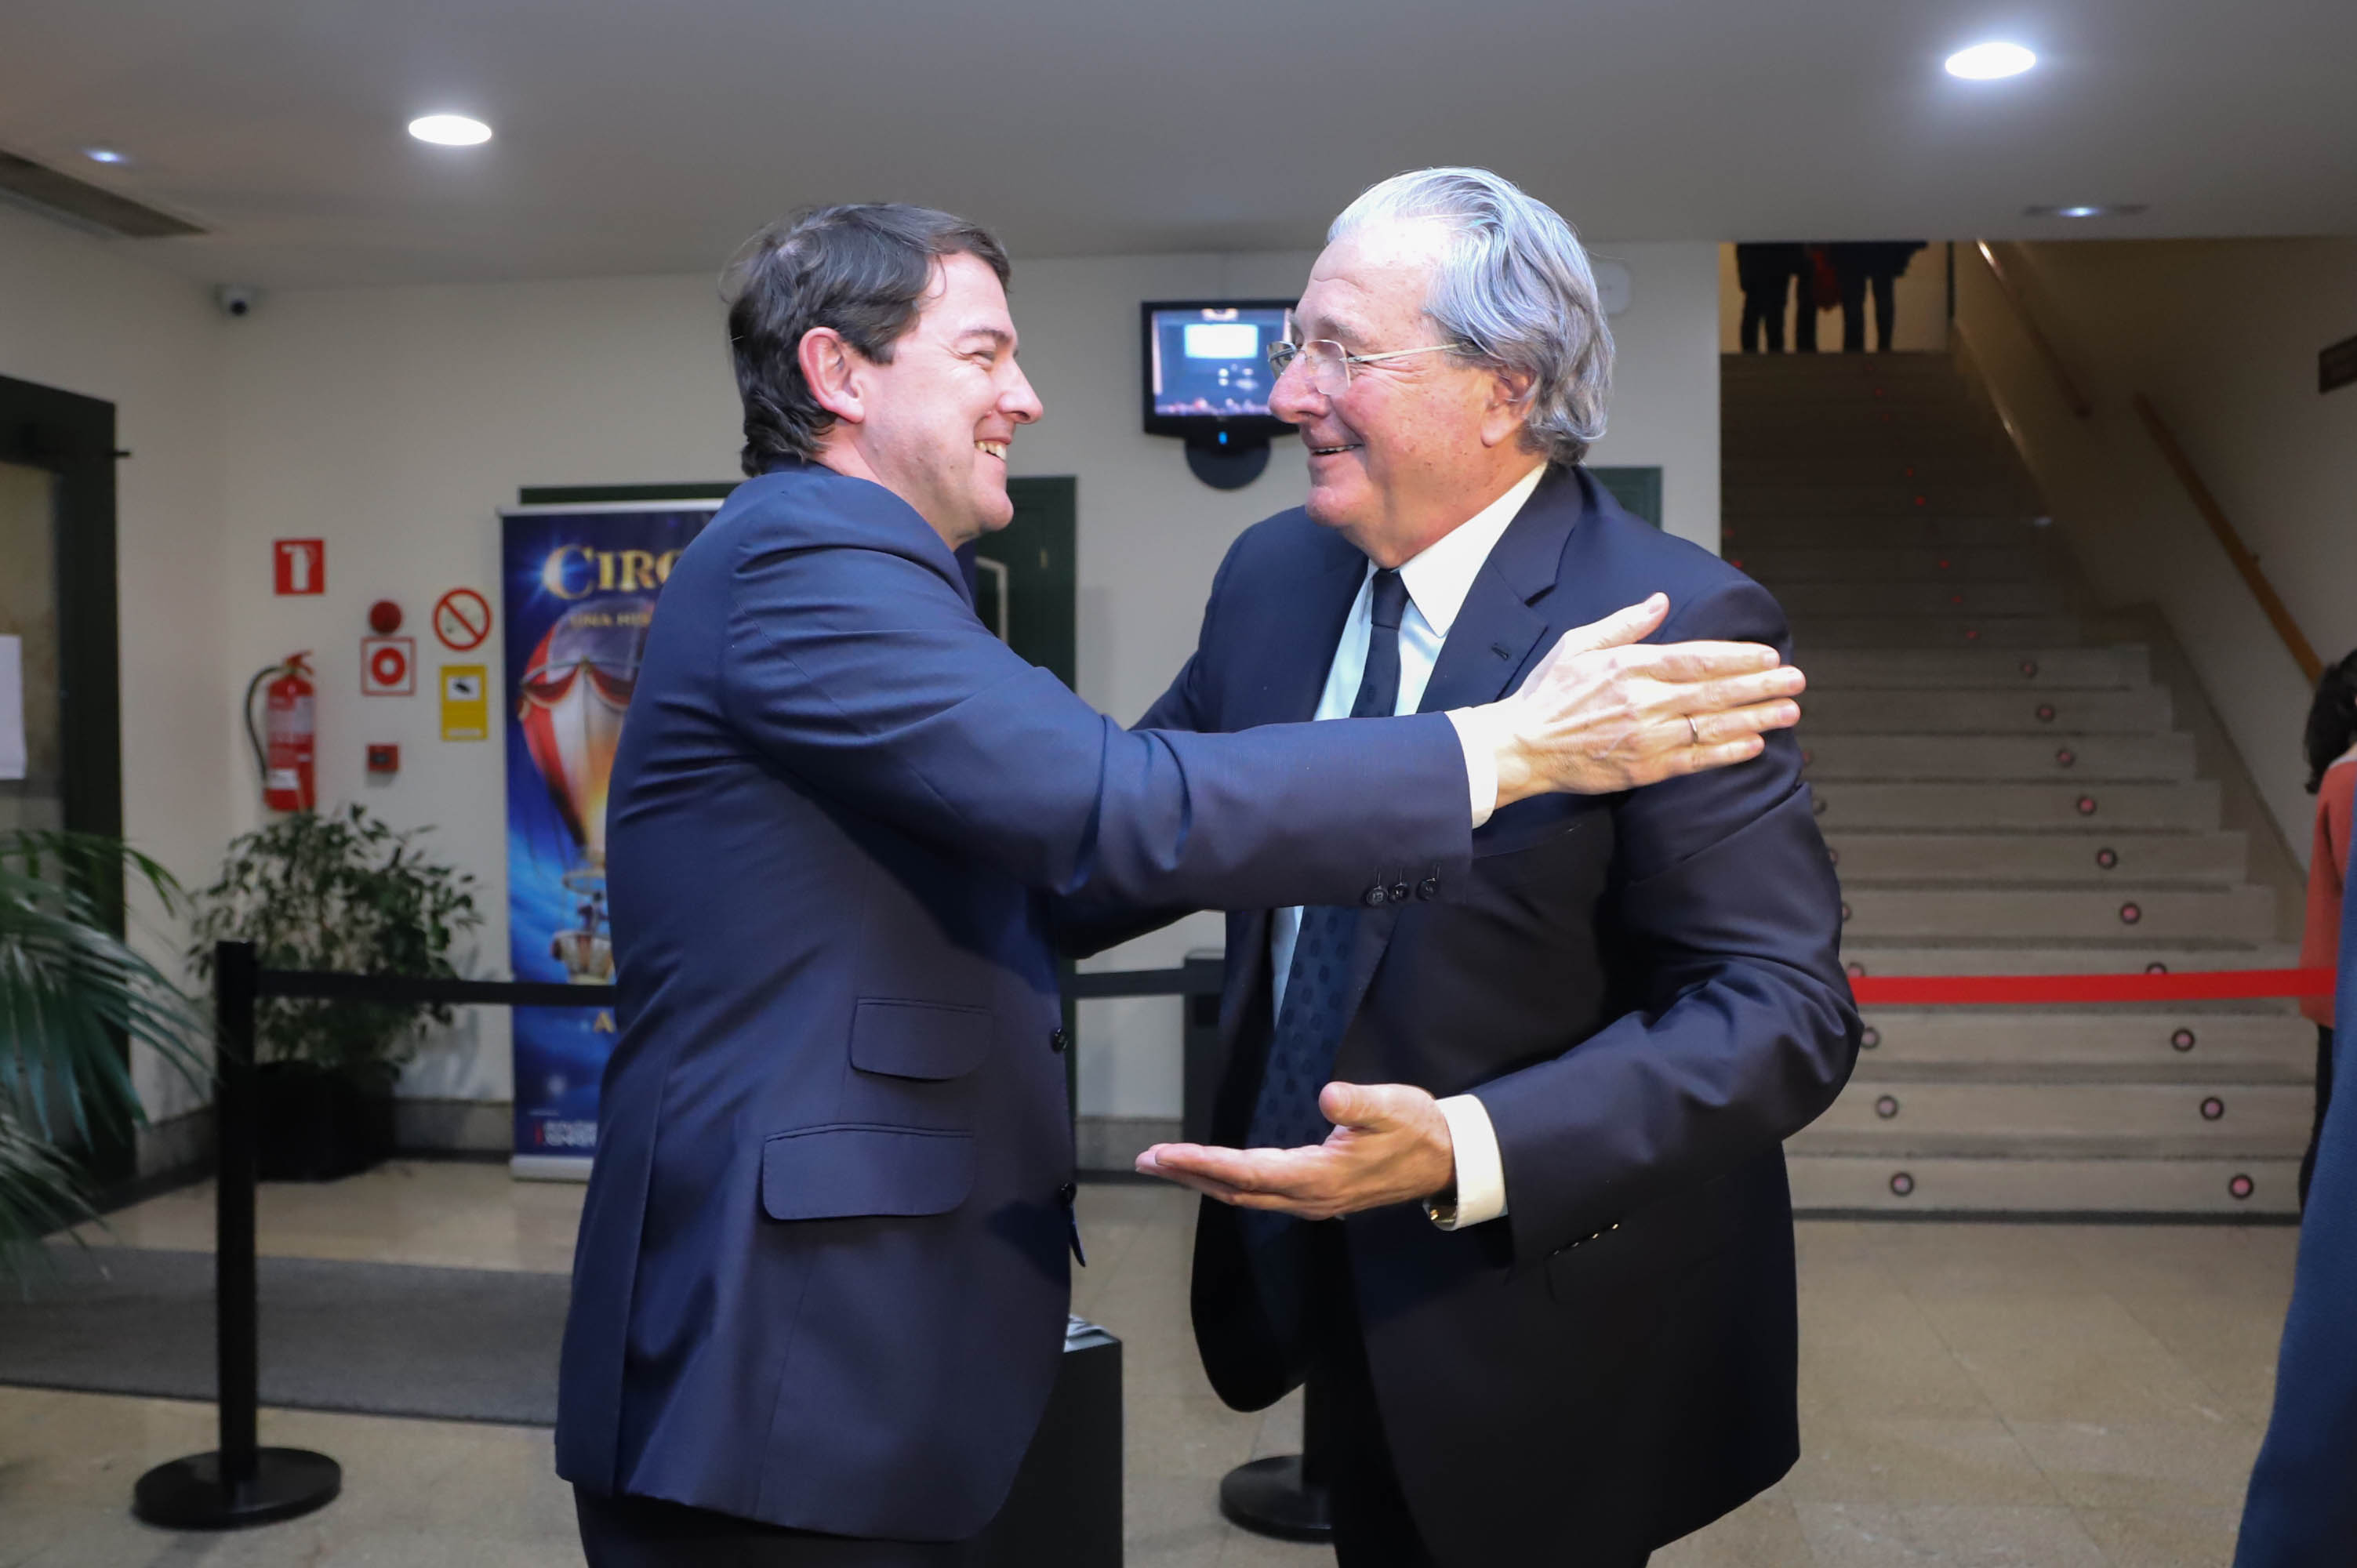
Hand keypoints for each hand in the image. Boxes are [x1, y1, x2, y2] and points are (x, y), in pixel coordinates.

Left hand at [1132, 1083, 1453, 1219]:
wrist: (1446, 1161)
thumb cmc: (1417, 1129)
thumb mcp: (1393, 1107)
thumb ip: (1359, 1103)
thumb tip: (1328, 1095)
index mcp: (1319, 1177)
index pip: (1247, 1172)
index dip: (1202, 1164)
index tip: (1165, 1155)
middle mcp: (1308, 1196)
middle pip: (1234, 1189)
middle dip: (1188, 1176)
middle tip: (1145, 1161)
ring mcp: (1311, 1200)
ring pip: (1244, 1195)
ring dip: (1202, 1180)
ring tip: (1166, 1165)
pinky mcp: (1316, 1194)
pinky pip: (1259, 1193)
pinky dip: (1227, 1182)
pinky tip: (1213, 1173)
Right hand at [1484, 594, 1803, 804]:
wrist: (1522, 746)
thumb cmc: (1548, 693)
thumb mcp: (1578, 644)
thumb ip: (1623, 624)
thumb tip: (1659, 601)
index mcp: (1630, 667)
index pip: (1697, 659)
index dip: (1738, 658)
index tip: (1769, 655)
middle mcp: (1644, 701)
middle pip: (1715, 691)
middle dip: (1761, 685)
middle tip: (1796, 681)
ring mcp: (1647, 738)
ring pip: (1712, 725)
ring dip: (1756, 718)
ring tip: (1789, 712)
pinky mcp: (1645, 769)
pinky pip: (1695, 760)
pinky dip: (1726, 752)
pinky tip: (1753, 744)